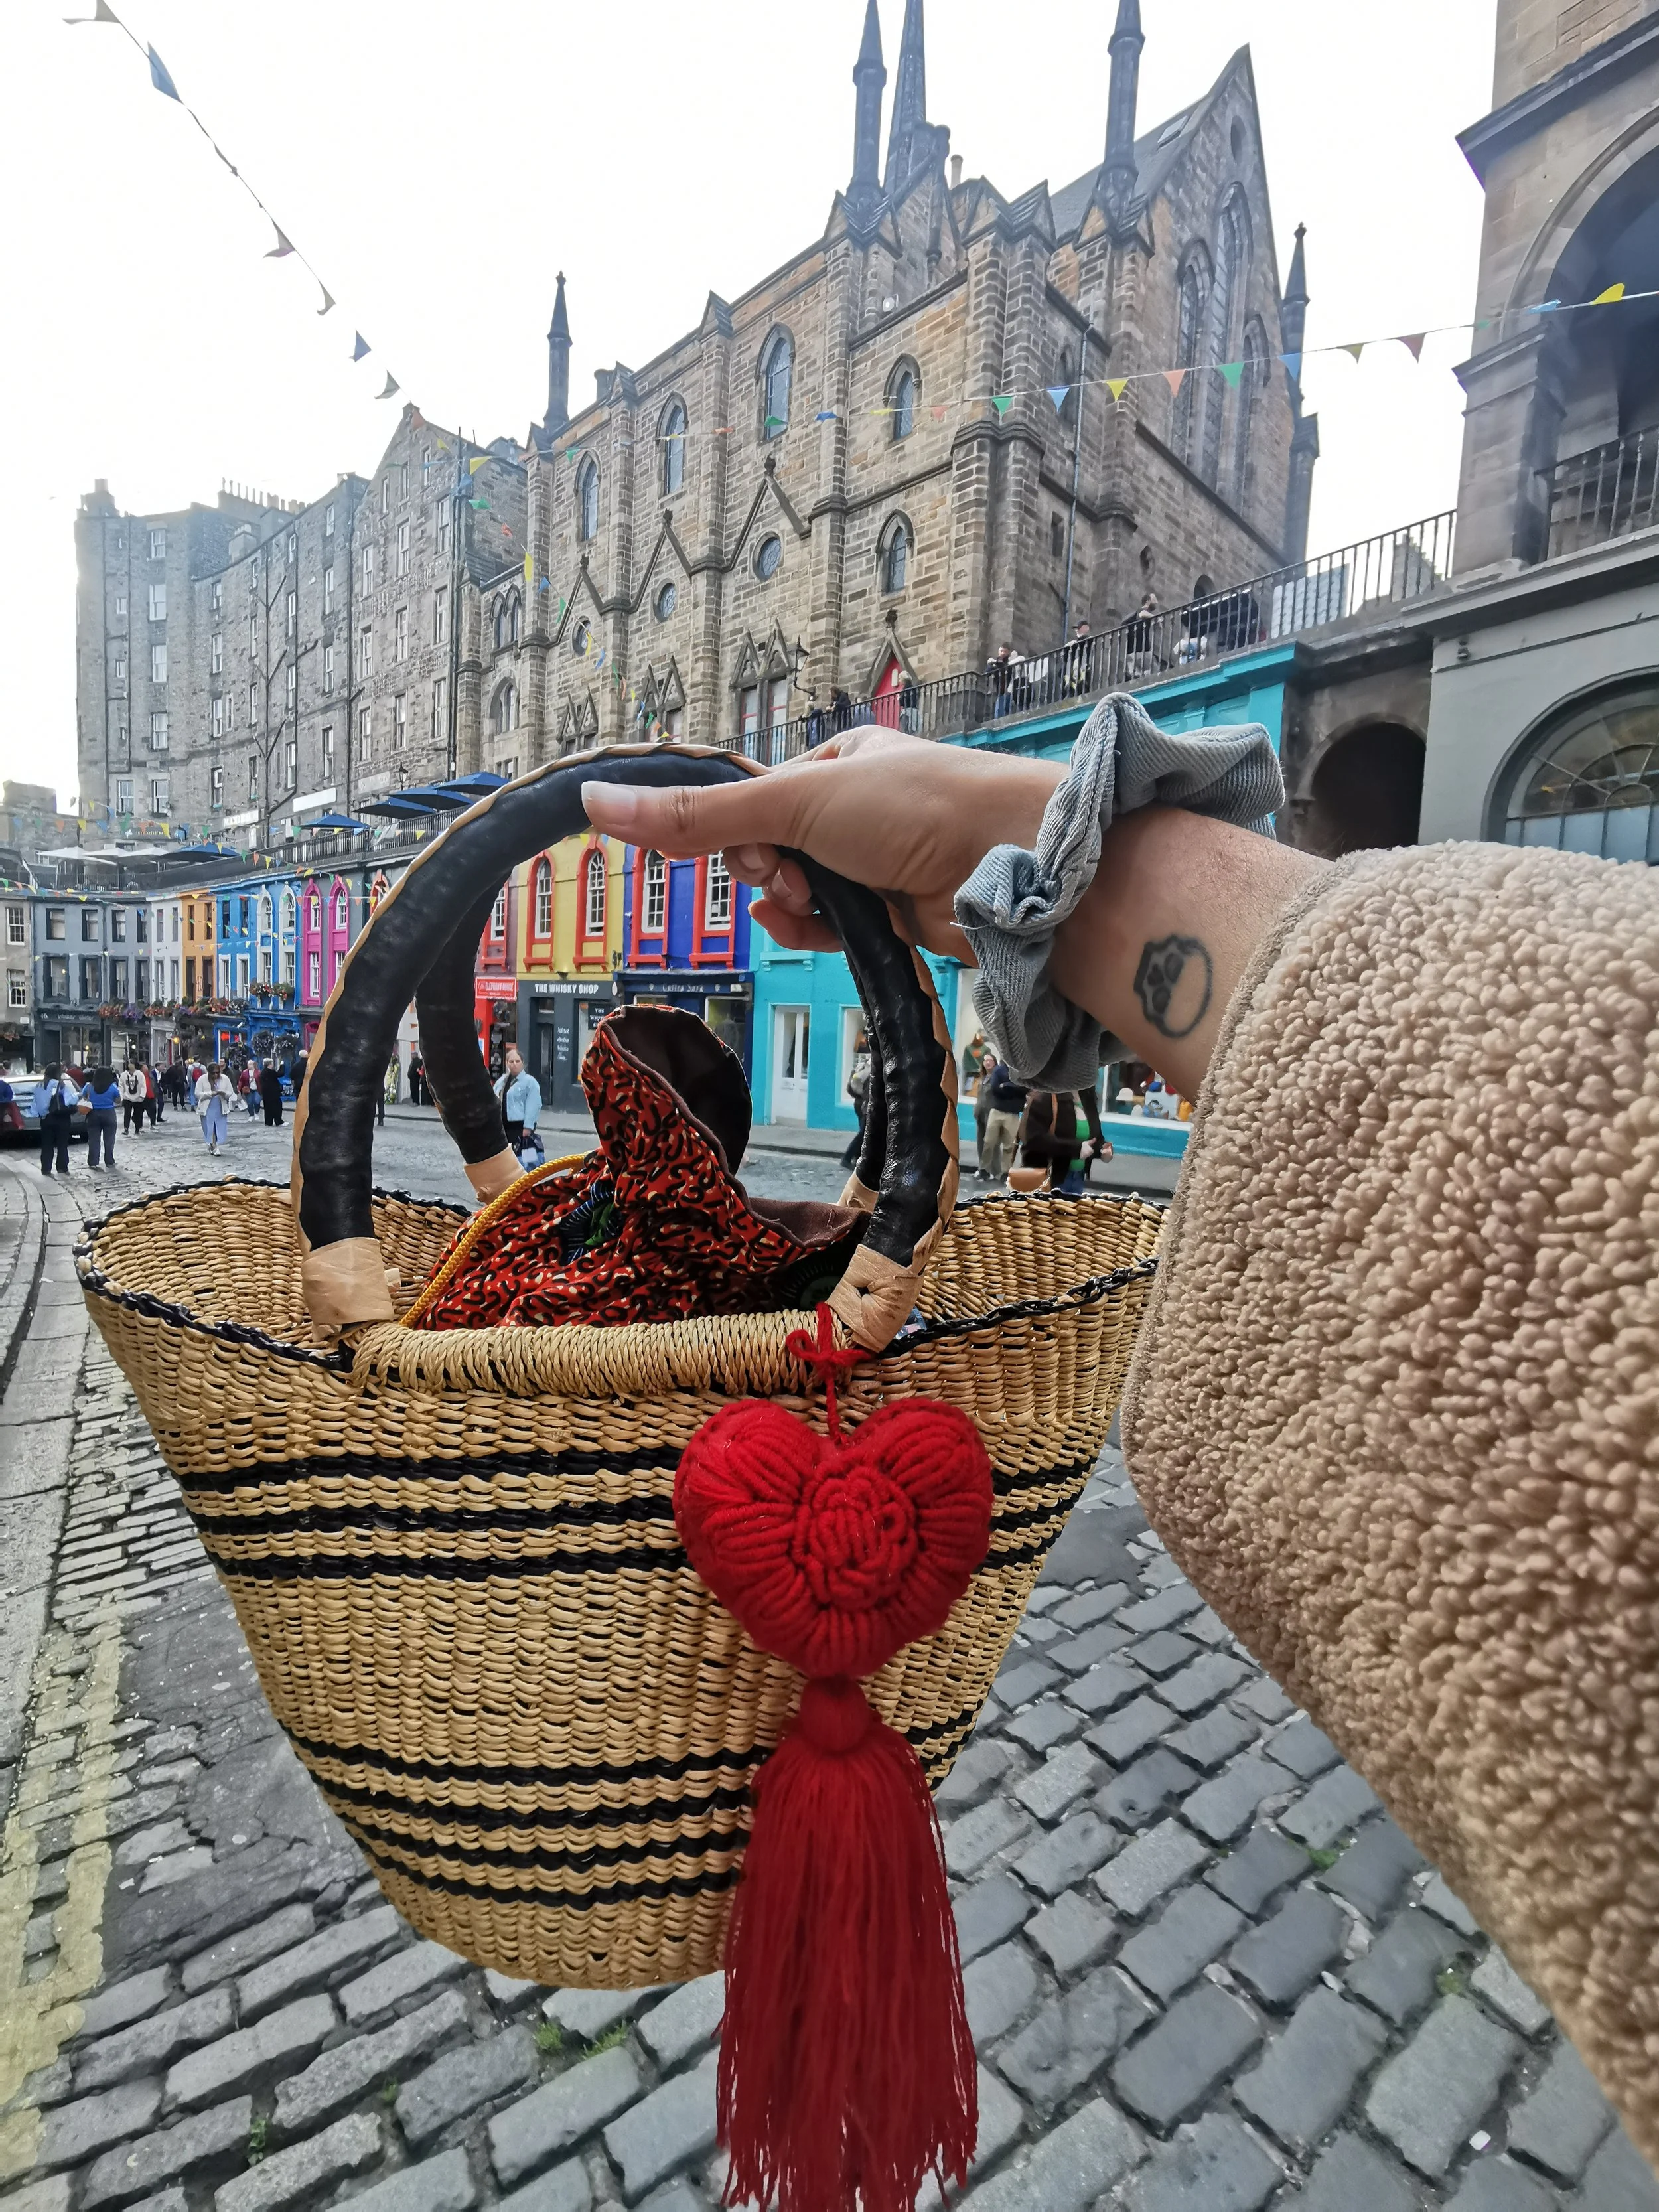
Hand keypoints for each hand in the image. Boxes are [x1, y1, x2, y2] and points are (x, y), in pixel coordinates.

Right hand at [581, 729, 1061, 956]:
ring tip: (811, 904)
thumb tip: (597, 802)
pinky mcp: (894, 915)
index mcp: (838, 761)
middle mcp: (857, 809)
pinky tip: (809, 929)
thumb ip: (700, 816)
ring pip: (797, 895)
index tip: (746, 853)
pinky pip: (831, 930)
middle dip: (767, 871)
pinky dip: (813, 933)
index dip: (735, 831)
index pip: (754, 798)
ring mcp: (877, 864)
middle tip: (791, 878)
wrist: (1014, 868)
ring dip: (789, 906)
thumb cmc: (923, 809)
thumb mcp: (795, 802)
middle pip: (769, 849)